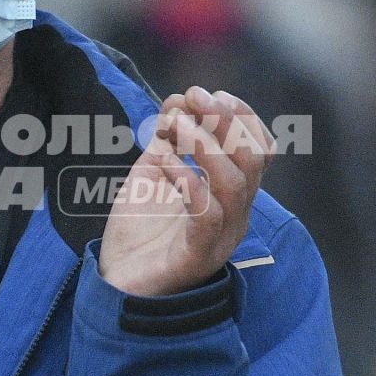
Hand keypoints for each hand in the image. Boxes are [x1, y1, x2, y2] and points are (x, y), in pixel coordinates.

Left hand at [99, 87, 271, 297]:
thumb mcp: (153, 171)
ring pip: (236, 184)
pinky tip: (163, 162)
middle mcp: (235, 214)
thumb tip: (178, 100)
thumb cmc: (139, 229)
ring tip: (175, 126)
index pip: (260, 147)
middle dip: (228, 120)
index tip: (205, 93)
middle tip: (195, 97)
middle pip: (255, 160)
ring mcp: (219, 237)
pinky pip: (209, 215)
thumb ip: (167, 137)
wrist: (115, 282)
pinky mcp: (197, 256)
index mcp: (231, 192)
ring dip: (206, 144)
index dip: (240, 114)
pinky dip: (188, 180)